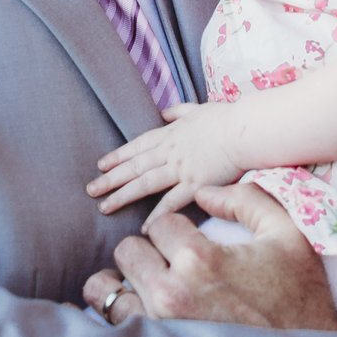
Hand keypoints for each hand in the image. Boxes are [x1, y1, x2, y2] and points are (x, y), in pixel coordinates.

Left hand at [79, 183, 336, 331]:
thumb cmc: (299, 294)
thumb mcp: (288, 233)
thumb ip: (246, 200)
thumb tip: (204, 194)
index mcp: (201, 258)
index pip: (159, 224)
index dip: (177, 229)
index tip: (193, 242)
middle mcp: (172, 291)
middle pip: (128, 251)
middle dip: (150, 253)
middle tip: (174, 265)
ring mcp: (158, 324)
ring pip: (107, 288)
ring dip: (126, 282)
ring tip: (151, 286)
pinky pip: (112, 321)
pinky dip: (120, 311)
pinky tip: (141, 308)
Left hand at [89, 103, 248, 215]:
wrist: (246, 130)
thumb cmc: (227, 119)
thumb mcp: (198, 109)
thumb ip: (178, 112)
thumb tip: (163, 113)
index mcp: (170, 134)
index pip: (137, 146)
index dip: (117, 156)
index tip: (101, 165)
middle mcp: (170, 152)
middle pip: (134, 166)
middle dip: (110, 178)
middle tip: (90, 189)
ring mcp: (181, 169)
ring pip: (145, 183)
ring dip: (122, 195)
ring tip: (104, 206)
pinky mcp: (196, 184)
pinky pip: (171, 202)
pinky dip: (156, 215)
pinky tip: (144, 227)